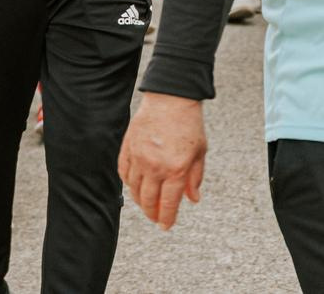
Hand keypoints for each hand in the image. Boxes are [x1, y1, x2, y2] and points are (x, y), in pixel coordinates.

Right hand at [119, 93, 207, 228]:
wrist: (171, 97)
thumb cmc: (189, 124)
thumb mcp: (200, 152)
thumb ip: (194, 178)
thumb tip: (192, 200)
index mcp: (176, 169)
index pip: (167, 204)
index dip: (166, 219)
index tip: (166, 226)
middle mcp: (155, 166)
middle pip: (148, 201)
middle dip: (152, 214)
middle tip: (156, 218)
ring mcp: (139, 157)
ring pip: (133, 190)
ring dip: (140, 201)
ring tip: (147, 203)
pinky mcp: (128, 147)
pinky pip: (123, 173)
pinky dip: (128, 183)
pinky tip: (134, 186)